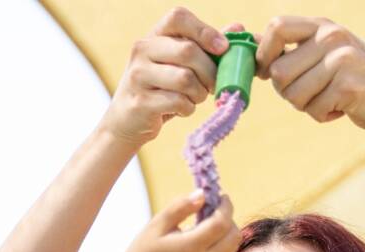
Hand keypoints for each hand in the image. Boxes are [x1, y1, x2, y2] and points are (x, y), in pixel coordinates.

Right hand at [81, 190, 239, 251]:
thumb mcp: (157, 224)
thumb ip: (180, 207)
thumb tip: (202, 195)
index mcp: (189, 248)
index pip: (221, 223)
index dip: (226, 207)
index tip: (222, 195)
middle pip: (233, 236)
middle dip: (229, 218)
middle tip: (215, 208)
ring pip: (232, 248)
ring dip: (228, 231)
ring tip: (211, 222)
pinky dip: (222, 243)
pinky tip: (206, 237)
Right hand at [99, 7, 226, 147]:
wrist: (126, 121)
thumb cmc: (160, 88)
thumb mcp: (179, 64)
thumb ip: (206, 46)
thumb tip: (238, 29)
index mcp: (153, 36)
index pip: (178, 18)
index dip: (204, 30)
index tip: (222, 48)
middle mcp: (142, 50)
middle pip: (188, 51)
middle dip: (210, 71)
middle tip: (213, 84)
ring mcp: (138, 76)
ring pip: (185, 79)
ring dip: (200, 93)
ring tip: (196, 97)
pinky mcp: (139, 102)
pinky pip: (177, 102)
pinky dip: (188, 108)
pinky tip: (183, 109)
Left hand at [253, 15, 364, 130]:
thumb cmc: (350, 80)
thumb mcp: (321, 55)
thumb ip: (288, 49)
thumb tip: (246, 43)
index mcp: (321, 26)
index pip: (276, 26)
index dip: (263, 53)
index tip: (267, 72)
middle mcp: (331, 36)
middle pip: (278, 72)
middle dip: (286, 92)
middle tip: (310, 93)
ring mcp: (342, 59)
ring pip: (293, 95)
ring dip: (305, 106)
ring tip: (328, 99)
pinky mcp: (349, 84)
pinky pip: (313, 109)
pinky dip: (322, 115)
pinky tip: (341, 108)